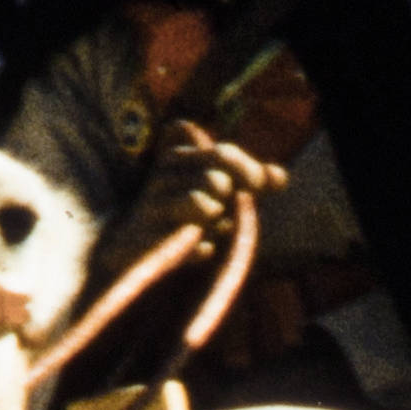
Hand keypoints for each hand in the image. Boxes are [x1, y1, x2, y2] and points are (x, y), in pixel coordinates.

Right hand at [111, 130, 270, 279]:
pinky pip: (197, 242)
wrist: (130, 255)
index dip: (249, 172)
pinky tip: (193, 250)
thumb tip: (280, 176)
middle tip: (219, 213)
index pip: (225, 154)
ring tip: (201, 230)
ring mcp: (152, 205)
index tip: (259, 187)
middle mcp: (162, 175)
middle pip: (219, 180)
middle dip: (228, 201)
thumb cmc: (182, 221)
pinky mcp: (147, 237)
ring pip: (208, 206)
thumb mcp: (219, 195)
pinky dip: (204, 249)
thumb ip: (251, 180)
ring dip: (215, 226)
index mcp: (177, 157)